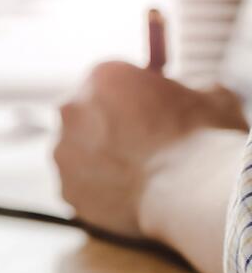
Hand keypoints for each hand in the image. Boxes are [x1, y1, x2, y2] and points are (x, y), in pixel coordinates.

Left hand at [53, 61, 247, 237]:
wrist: (192, 190)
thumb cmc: (204, 138)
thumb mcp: (210, 96)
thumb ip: (187, 89)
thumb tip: (188, 92)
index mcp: (102, 76)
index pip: (110, 82)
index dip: (133, 98)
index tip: (151, 114)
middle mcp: (71, 109)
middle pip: (86, 115)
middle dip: (108, 127)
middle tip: (142, 146)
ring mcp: (63, 152)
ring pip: (80, 154)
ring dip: (102, 161)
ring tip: (141, 174)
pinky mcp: (66, 189)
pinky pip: (84, 188)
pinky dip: (102, 192)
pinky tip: (131, 196)